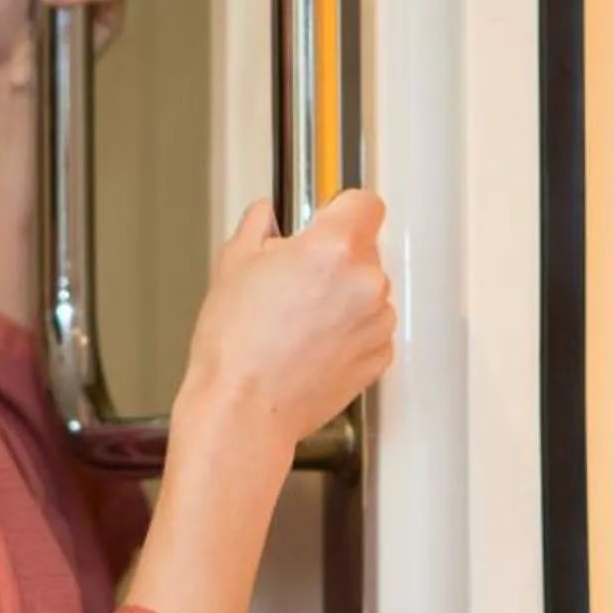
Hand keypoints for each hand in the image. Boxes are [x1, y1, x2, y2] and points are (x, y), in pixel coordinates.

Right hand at [177, 190, 395, 456]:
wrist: (244, 409)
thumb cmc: (236, 346)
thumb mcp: (233, 262)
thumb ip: (258, 224)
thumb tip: (266, 215)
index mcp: (334, 247)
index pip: (365, 203)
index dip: (343, 210)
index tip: (330, 219)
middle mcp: (366, 281)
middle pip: (362, 250)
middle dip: (334, 260)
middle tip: (293, 283)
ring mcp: (378, 321)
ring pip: (367, 291)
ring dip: (343, 298)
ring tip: (297, 322)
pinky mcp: (380, 356)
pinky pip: (369, 329)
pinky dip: (348, 333)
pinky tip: (310, 345)